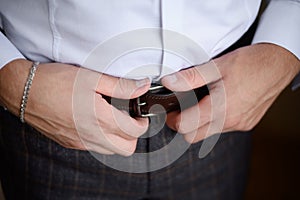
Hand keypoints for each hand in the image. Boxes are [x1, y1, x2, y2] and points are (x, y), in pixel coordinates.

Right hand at [0, 59, 149, 155]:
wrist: (23, 91)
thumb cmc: (56, 82)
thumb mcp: (92, 78)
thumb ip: (121, 85)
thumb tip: (142, 86)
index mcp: (100, 120)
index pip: (134, 132)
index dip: (142, 123)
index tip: (140, 114)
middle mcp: (91, 136)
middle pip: (126, 148)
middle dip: (133, 135)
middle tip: (129, 118)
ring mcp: (79, 142)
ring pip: (110, 151)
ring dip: (118, 138)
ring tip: (113, 119)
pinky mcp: (69, 142)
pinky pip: (94, 148)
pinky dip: (102, 139)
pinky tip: (96, 122)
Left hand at [161, 43, 299, 142]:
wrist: (279, 63)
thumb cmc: (251, 63)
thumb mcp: (217, 66)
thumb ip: (190, 77)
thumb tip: (169, 82)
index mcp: (220, 107)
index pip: (185, 127)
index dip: (172, 120)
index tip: (170, 111)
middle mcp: (230, 120)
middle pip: (194, 137)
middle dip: (182, 126)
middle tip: (180, 110)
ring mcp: (239, 124)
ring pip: (209, 134)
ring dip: (199, 124)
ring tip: (199, 104)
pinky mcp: (246, 123)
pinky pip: (223, 129)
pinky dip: (214, 121)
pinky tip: (217, 104)